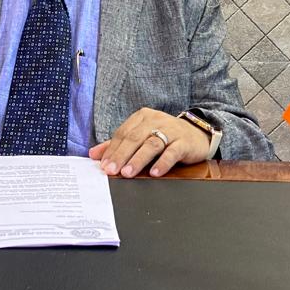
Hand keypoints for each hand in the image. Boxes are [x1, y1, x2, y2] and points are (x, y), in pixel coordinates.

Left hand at [88, 107, 208, 177]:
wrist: (197, 134)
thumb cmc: (165, 136)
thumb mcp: (141, 137)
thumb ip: (118, 144)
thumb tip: (93, 154)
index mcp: (142, 117)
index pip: (123, 133)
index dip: (112, 150)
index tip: (103, 165)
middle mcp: (156, 120)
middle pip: (134, 138)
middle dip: (121, 155)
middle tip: (111, 170)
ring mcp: (171, 130)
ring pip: (151, 144)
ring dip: (138, 159)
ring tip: (128, 173)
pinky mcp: (184, 142)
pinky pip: (172, 152)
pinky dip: (163, 162)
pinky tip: (155, 173)